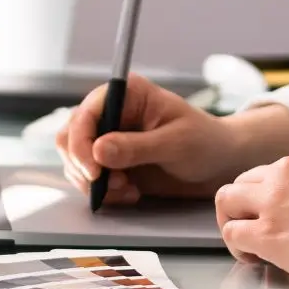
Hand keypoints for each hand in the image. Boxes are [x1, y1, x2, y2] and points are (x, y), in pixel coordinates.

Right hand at [55, 74, 241, 206]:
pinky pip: (89, 179)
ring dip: (94, 183)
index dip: (81, 143)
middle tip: (111, 185)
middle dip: (84, 166)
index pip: (85, 114)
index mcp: (126, 95)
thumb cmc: (204, 142)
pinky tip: (131, 194)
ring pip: (75, 160)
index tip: (94, 172)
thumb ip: (136, 147)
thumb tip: (98, 150)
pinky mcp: (111, 163)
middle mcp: (111, 113)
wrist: (218, 164)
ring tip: (127, 190)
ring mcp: (108, 138)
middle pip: (70, 137)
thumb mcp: (175, 144)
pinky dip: (104, 192)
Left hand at [214, 140, 288, 288]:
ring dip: (234, 220)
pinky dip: (237, 246)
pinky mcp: (267, 233)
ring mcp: (273, 200)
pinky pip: (231, 232)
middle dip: (249, 205)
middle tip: (260, 228)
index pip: (275, 168)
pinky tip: (256, 258)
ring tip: (250, 242)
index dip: (274, 193)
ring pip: (227, 199)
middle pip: (245, 181)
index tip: (283, 212)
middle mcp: (288, 170)